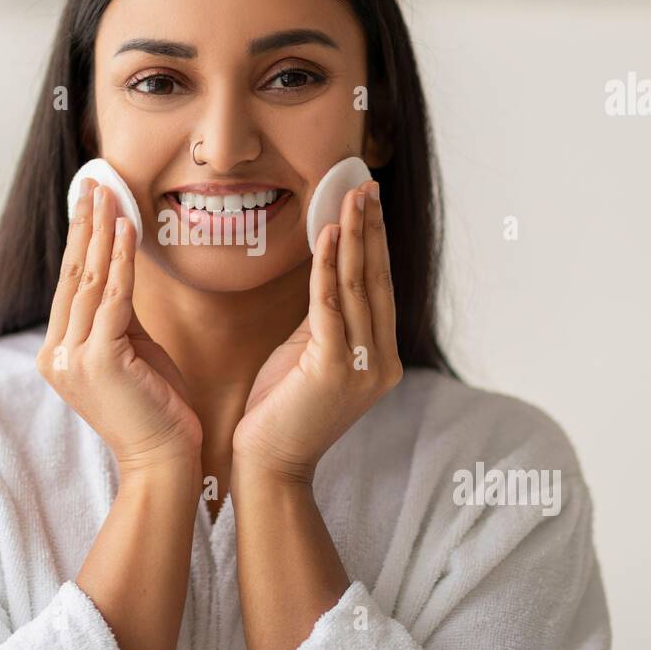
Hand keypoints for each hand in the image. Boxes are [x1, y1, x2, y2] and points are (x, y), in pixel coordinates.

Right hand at [37, 179, 201, 471]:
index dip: (80, 240)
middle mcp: (57, 355)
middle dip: (84, 224)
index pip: (70, 285)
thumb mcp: (132, 354)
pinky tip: (127, 227)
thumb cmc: (156, 409)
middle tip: (92, 181)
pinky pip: (113, 298)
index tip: (88, 201)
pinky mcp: (98, 361)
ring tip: (108, 191)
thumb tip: (118, 273)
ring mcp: (73, 359)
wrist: (164, 461)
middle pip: (73, 275)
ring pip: (89, 281)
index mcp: (59, 354)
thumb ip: (118, 318)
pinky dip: (121, 260)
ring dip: (101, 231)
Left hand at [233, 179, 401, 481]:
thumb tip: (328, 269)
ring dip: (354, 236)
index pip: (380, 287)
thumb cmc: (280, 409)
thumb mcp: (310, 354)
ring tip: (352, 197)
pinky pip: (331, 307)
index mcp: (381, 358)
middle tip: (367, 185)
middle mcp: (382, 361)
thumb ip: (325, 318)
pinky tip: (328, 235)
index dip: (376, 242)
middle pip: (377, 280)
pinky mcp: (335, 370)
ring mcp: (363, 368)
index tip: (370, 202)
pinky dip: (328, 267)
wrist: (268, 464)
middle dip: (372, 228)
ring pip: (359, 287)